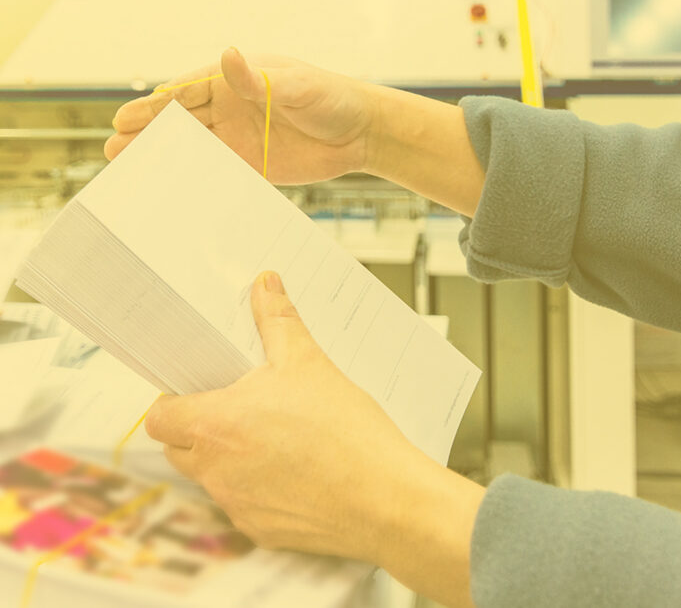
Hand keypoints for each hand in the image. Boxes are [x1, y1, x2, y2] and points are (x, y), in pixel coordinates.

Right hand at [105, 48, 376, 183]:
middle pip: (181, 123)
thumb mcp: (296, 85)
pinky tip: (174, 191)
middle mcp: (231, 109)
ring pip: (194, 149)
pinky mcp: (255, 166)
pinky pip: (219, 174)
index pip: (185, 94)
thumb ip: (259, 80)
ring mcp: (241, 139)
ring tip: (132, 171)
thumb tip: (227, 56)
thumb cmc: (331, 97)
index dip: (154, 107)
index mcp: (234, 81)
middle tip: (114, 150)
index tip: (124, 119)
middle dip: (148, 135)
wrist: (361, 133)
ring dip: (165, 159)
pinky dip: (196, 181)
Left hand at [145, 271, 482, 606]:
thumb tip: (264, 285)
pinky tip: (296, 472)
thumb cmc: (347, 433)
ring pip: (212, 478)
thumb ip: (278, 320)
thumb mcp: (310, 363)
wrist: (386, 498)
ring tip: (277, 439)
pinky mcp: (260, 530)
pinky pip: (243, 505)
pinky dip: (258, 488)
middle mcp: (216, 470)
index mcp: (218, 424)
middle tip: (240, 410)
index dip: (173, 401)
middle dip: (198, 429)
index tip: (200, 391)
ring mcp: (236, 505)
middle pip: (178, 448)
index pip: (160, 417)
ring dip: (229, 458)